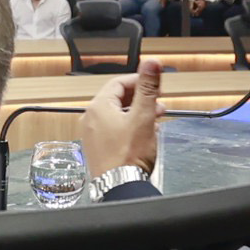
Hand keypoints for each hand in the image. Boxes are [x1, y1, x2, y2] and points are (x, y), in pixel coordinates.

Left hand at [77, 61, 163, 185]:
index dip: (140, 81)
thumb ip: (148, 88)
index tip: (156, 85)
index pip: (119, 83)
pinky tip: (143, 134)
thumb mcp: (143, 116)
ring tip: (155, 119)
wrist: (119, 187)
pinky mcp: (97, 148)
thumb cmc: (130, 153)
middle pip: (117, 98)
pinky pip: (113, 129)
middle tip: (159, 103)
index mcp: (98, 106)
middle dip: (141, 98)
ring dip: (136, 113)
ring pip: (116, 115)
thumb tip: (151, 62)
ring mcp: (92, 134)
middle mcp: (90, 118)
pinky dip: (128, 126)